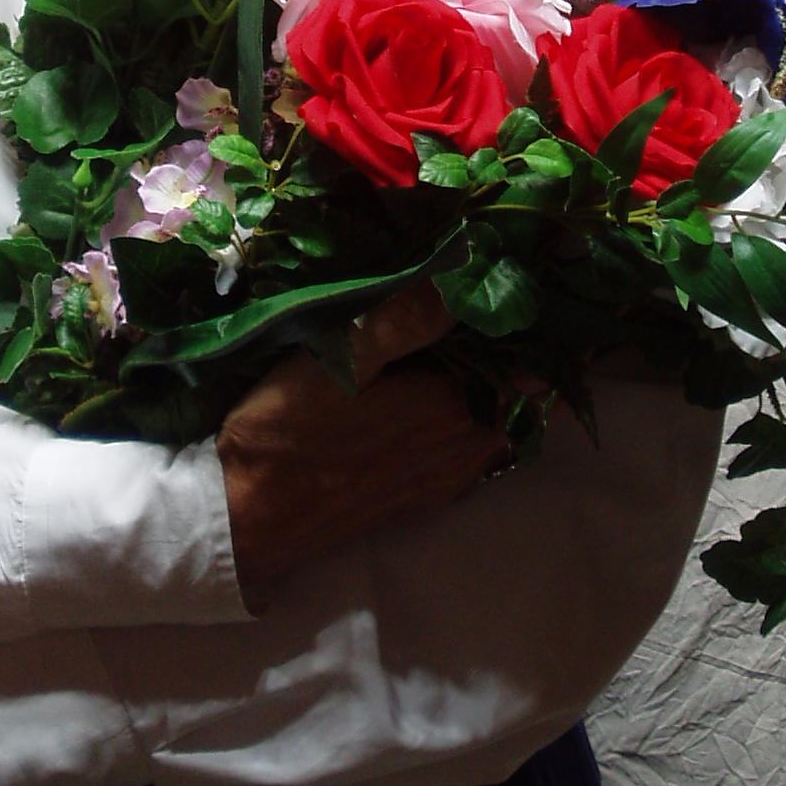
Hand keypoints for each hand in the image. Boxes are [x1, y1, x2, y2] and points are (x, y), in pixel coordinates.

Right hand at [217, 279, 510, 609]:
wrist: (246, 516)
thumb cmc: (291, 428)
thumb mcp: (342, 355)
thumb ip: (411, 316)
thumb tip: (473, 269)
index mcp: (457, 410)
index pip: (536, 371)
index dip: (539, 331)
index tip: (525, 290)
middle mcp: (466, 451)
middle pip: (525, 399)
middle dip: (521, 355)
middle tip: (500, 303)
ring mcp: (446, 480)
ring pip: (500, 427)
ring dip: (498, 388)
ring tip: (472, 341)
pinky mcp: (422, 499)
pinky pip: (473, 453)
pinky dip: (476, 420)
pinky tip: (440, 394)